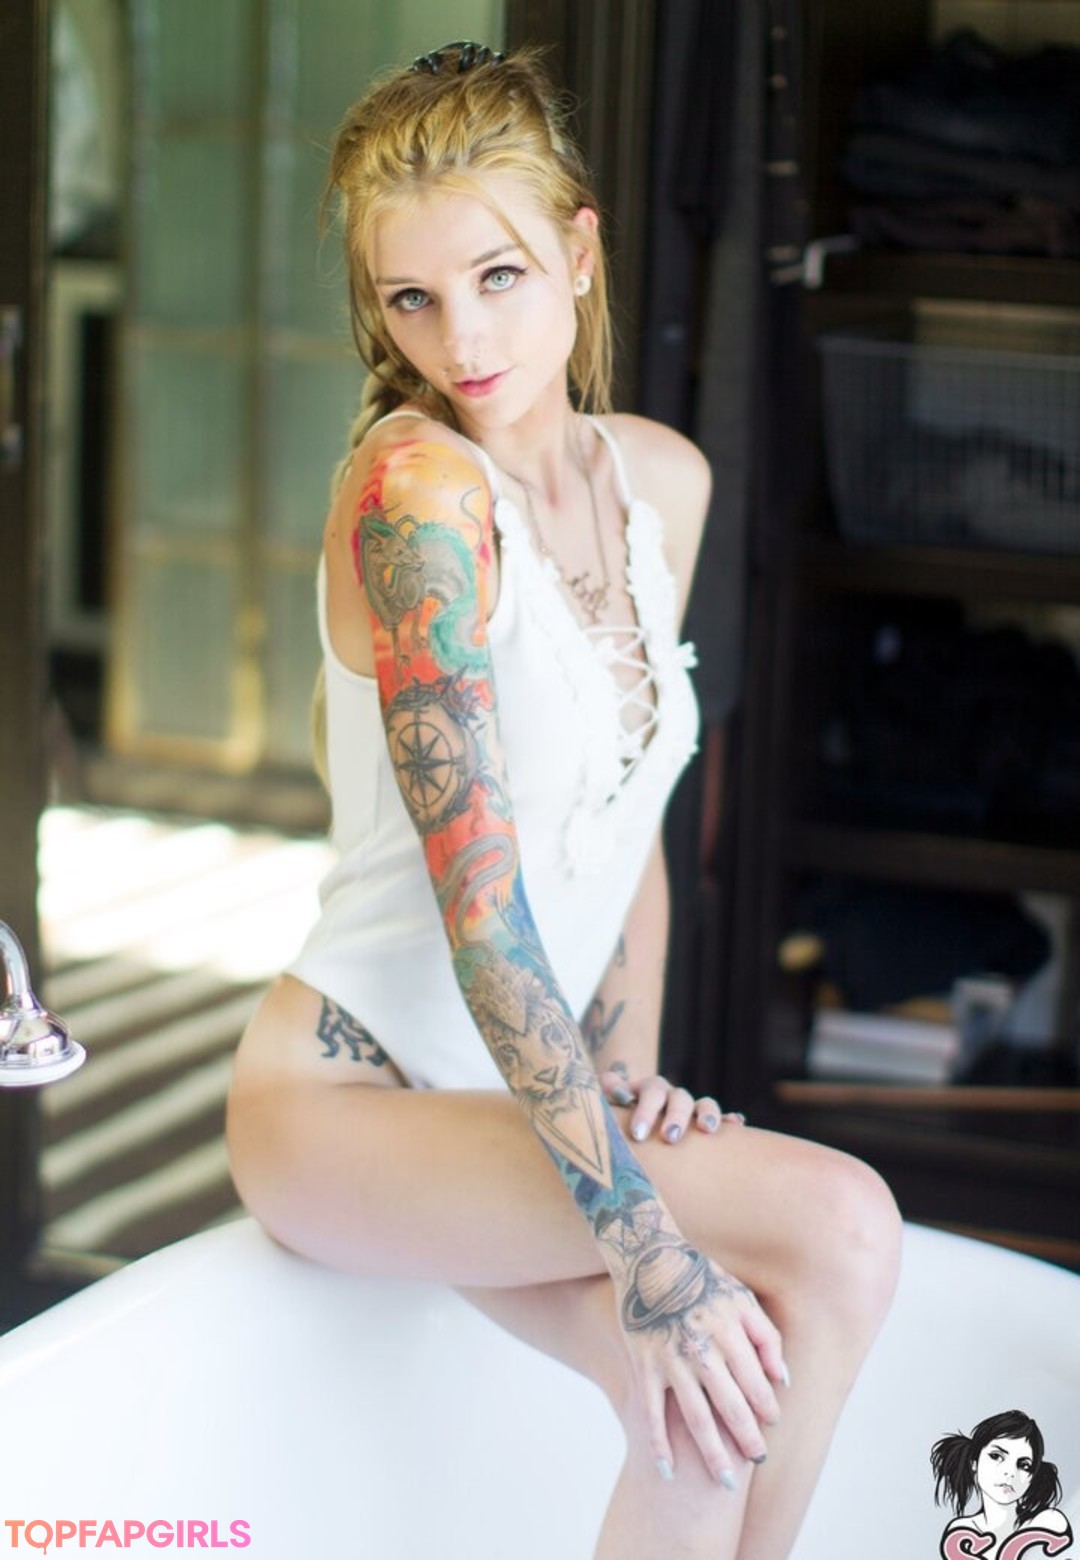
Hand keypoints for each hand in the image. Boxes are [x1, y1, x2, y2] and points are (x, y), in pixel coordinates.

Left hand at [600, 1070, 744, 1144]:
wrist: (634, 1125)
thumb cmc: (619, 1116)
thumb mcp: (609, 1104)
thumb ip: (608, 1092)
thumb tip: (611, 1085)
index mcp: (649, 1089)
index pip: (651, 1092)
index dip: (645, 1111)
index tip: (638, 1135)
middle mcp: (672, 1096)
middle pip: (679, 1098)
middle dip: (675, 1117)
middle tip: (670, 1137)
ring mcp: (690, 1109)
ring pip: (703, 1103)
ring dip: (708, 1113)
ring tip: (708, 1129)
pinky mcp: (704, 1122)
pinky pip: (722, 1118)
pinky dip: (729, 1120)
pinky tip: (737, 1125)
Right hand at [615, 1235, 786, 1485]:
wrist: (648, 1255)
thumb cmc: (700, 1277)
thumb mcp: (741, 1297)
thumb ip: (766, 1337)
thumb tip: (782, 1380)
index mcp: (729, 1330)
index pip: (756, 1382)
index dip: (767, 1409)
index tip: (771, 1425)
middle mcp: (702, 1348)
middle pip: (731, 1406)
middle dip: (748, 1440)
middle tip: (757, 1462)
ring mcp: (670, 1359)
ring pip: (695, 1417)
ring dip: (712, 1453)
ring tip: (724, 1483)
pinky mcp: (643, 1364)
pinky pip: (650, 1412)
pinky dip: (658, 1444)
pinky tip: (667, 1471)